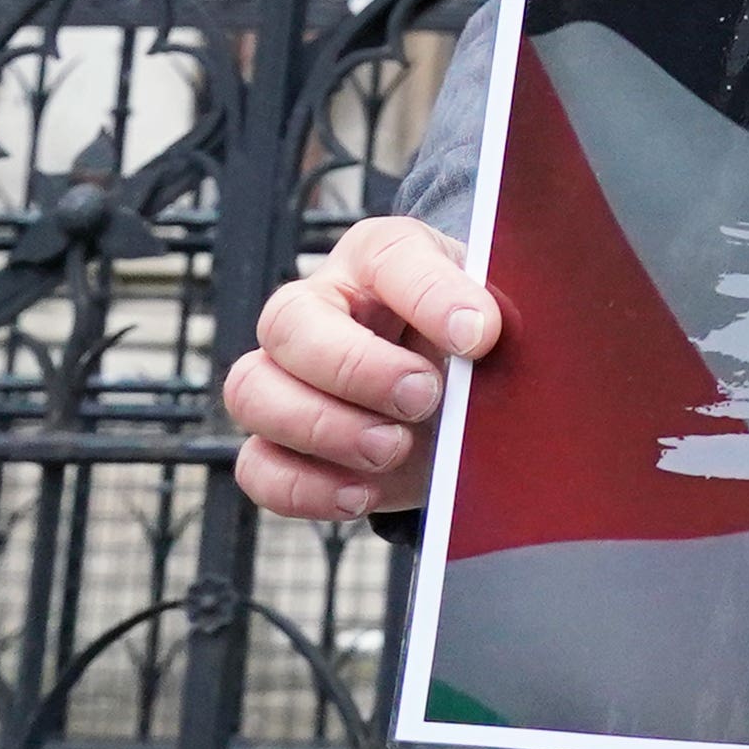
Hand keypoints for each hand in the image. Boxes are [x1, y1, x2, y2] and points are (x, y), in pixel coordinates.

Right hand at [224, 214, 502, 522]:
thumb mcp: (497, 318)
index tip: (478, 336)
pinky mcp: (279, 444)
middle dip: (356, 367)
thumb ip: (494, 319)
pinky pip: (256, 466)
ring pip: (252, 391)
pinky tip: (361, 494)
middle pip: (289, 322)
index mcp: (380, 257)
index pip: (388, 255)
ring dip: (322, 428)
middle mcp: (318, 308)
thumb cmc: (474, 341)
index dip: (430, 294)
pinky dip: (304, 488)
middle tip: (422, 396)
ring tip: (392, 448)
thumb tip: (481, 337)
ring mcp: (285, 376)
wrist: (460, 399)